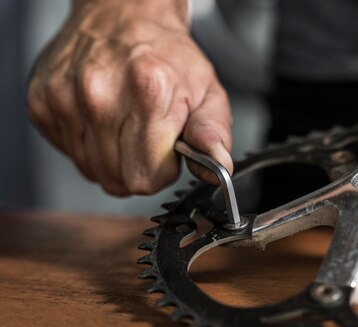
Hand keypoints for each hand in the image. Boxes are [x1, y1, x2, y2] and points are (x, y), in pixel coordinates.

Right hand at [27, 0, 232, 195]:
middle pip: (117, 180)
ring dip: (113, 158)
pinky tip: (101, 118)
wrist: (123, 14)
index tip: (167, 153)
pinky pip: (70, 153)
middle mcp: (99, 94)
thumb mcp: (207, 91)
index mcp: (148, 92)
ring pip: (92, 170)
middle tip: (147, 137)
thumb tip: (217, 167)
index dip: (162, 172)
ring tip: (124, 124)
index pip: (146, 177)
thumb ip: (214, 133)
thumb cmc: (167, 55)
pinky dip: (88, 145)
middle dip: (138, 168)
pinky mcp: (41, 101)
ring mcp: (65, 98)